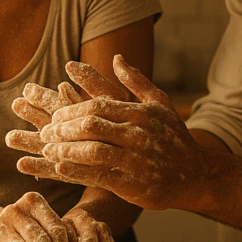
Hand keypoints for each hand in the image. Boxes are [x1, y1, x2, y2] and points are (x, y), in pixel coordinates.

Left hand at [17, 55, 208, 211]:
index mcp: (141, 112)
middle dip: (63, 128)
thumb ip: (136, 81)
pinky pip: (98, 176)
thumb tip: (116, 58)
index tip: (54, 114)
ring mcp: (136, 160)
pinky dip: (76, 172)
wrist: (196, 175)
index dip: (71, 109)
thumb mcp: (160, 104)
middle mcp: (138, 134)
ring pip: (91, 151)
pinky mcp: (133, 184)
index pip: (98, 105)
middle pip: (91, 126)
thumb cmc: (174, 137)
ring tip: (47, 149)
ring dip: (64, 150)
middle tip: (45, 131)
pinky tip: (60, 168)